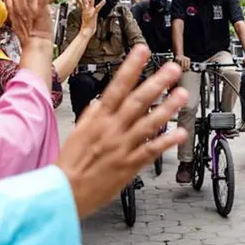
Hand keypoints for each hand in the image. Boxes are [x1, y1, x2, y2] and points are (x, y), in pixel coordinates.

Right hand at [57, 45, 188, 218]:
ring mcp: (122, 148)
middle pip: (137, 101)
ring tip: (181, 94)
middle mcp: (112, 130)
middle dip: (156, 82)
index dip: (130, 68)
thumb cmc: (69, 165)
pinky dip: (166, 142)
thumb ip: (91, 116)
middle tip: (171, 69)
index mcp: (97, 119)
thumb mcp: (76, 133)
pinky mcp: (129, 166)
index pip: (116, 87)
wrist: (64, 192)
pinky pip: (151, 151)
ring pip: (148, 124)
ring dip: (166, 108)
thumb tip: (100, 102)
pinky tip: (179, 133)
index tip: (142, 52)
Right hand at [76, 0, 103, 37]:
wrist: (86, 32)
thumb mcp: (86, 16)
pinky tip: (104, 1)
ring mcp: (89, 12)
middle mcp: (86, 9)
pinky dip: (100, 4)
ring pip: (90, 1)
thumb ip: (86, 10)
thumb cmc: (87, 26)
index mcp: (84, 10)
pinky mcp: (94, 15)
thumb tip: (87, 6)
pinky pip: (97, 8)